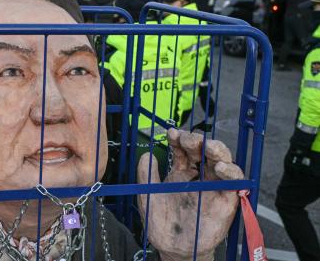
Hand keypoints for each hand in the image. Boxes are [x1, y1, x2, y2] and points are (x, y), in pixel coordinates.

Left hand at [137, 129, 243, 260]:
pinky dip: (231, 171)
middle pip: (204, 150)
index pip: (184, 149)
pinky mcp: (226, 200)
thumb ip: (146, 174)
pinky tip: (220, 167)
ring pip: (222, 160)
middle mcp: (199, 176)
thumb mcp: (148, 195)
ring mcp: (213, 186)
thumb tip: (147, 154)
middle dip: (197, 140)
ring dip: (217, 150)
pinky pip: (235, 182)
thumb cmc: (161, 222)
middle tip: (188, 139)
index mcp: (181, 172)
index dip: (179, 138)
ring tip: (208, 146)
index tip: (171, 133)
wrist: (173, 248)